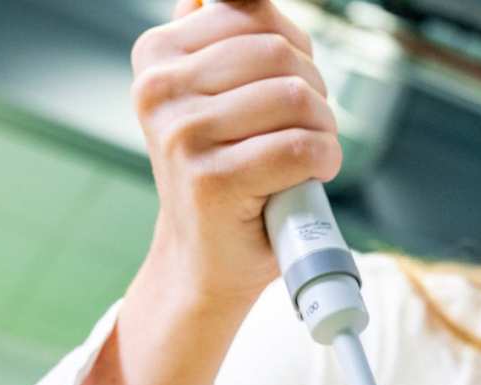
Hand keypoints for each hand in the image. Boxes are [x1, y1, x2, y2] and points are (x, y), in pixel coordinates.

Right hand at [131, 0, 341, 305]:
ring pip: (294, 98)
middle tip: (312, 128)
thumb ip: (224, 44)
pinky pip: (299, 148)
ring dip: (324, 129)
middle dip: (314, 91)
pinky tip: (315, 175)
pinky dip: (324, 160)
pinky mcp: (213, 180)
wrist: (205, 263)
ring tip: (312, 155)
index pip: (253, 14)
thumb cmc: (223, 180)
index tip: (295, 88)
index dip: (296, 49)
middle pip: (278, 54)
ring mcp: (183, 135)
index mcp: (156, 57)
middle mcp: (160, 90)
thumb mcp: (214, 100)